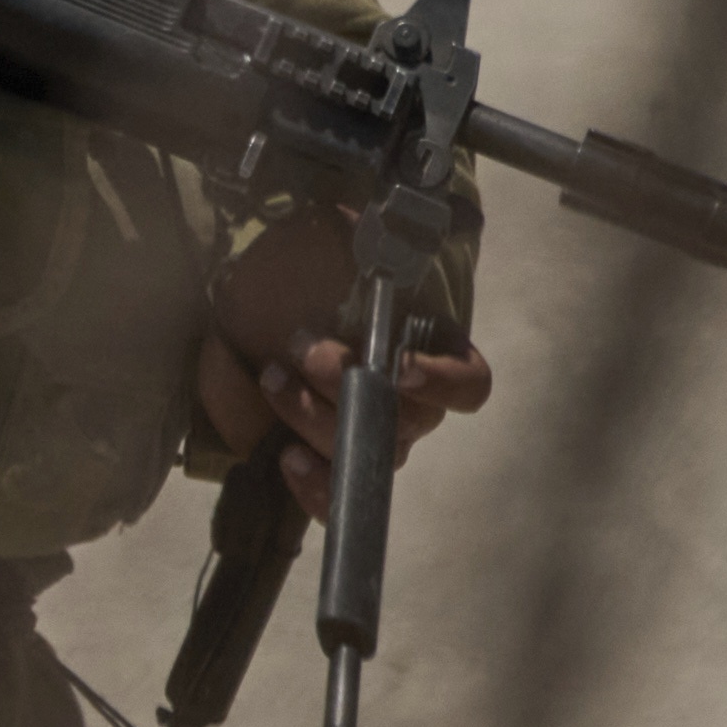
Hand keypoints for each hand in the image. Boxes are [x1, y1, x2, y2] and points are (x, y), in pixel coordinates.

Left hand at [191, 209, 484, 488]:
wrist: (257, 310)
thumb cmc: (308, 275)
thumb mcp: (331, 244)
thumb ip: (352, 239)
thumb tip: (351, 229)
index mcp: (433, 350)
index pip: (469, 383)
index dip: (443, 381)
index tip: (401, 365)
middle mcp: (415, 403)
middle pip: (407, 421)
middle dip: (349, 385)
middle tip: (302, 349)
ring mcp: (377, 438)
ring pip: (366, 452)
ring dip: (313, 417)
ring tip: (272, 378)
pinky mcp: (335, 465)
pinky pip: (339, 496)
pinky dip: (315, 486)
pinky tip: (286, 457)